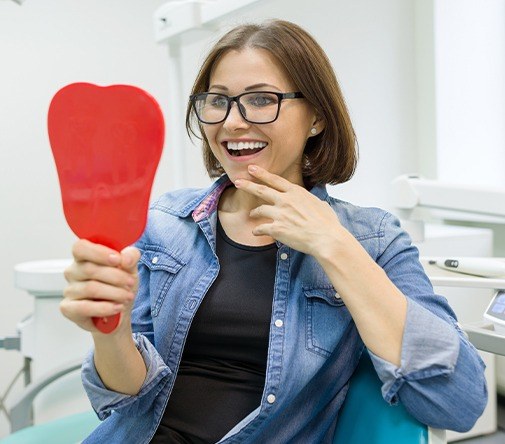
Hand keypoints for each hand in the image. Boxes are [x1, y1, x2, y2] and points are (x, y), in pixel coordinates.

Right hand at [61, 239, 139, 333]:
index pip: (81, 247)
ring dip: (114, 293)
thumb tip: (125, 258)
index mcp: (84, 257)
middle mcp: (73, 272)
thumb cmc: (120, 285)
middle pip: (89, 269)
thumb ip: (130, 256)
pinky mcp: (68, 308)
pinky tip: (117, 307)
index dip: (98, 253)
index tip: (118, 260)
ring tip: (127, 296)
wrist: (120, 311)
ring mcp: (69, 290)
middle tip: (130, 282)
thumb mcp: (130, 268)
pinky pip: (84, 307)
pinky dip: (105, 308)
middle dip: (116, 277)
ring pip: (90, 288)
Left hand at [234, 165, 349, 258]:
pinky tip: (256, 232)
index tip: (252, 168)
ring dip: (254, 212)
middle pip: (262, 190)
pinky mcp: (276, 228)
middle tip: (238, 182)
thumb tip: (315, 202)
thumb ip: (313, 201)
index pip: (275, 180)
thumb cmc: (327, 223)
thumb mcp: (321, 205)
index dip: (262, 174)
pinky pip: (261, 228)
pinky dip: (257, 230)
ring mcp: (280, 214)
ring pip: (260, 210)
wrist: (326, 238)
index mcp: (296, 192)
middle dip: (248, 185)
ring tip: (252, 214)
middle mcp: (286, 200)